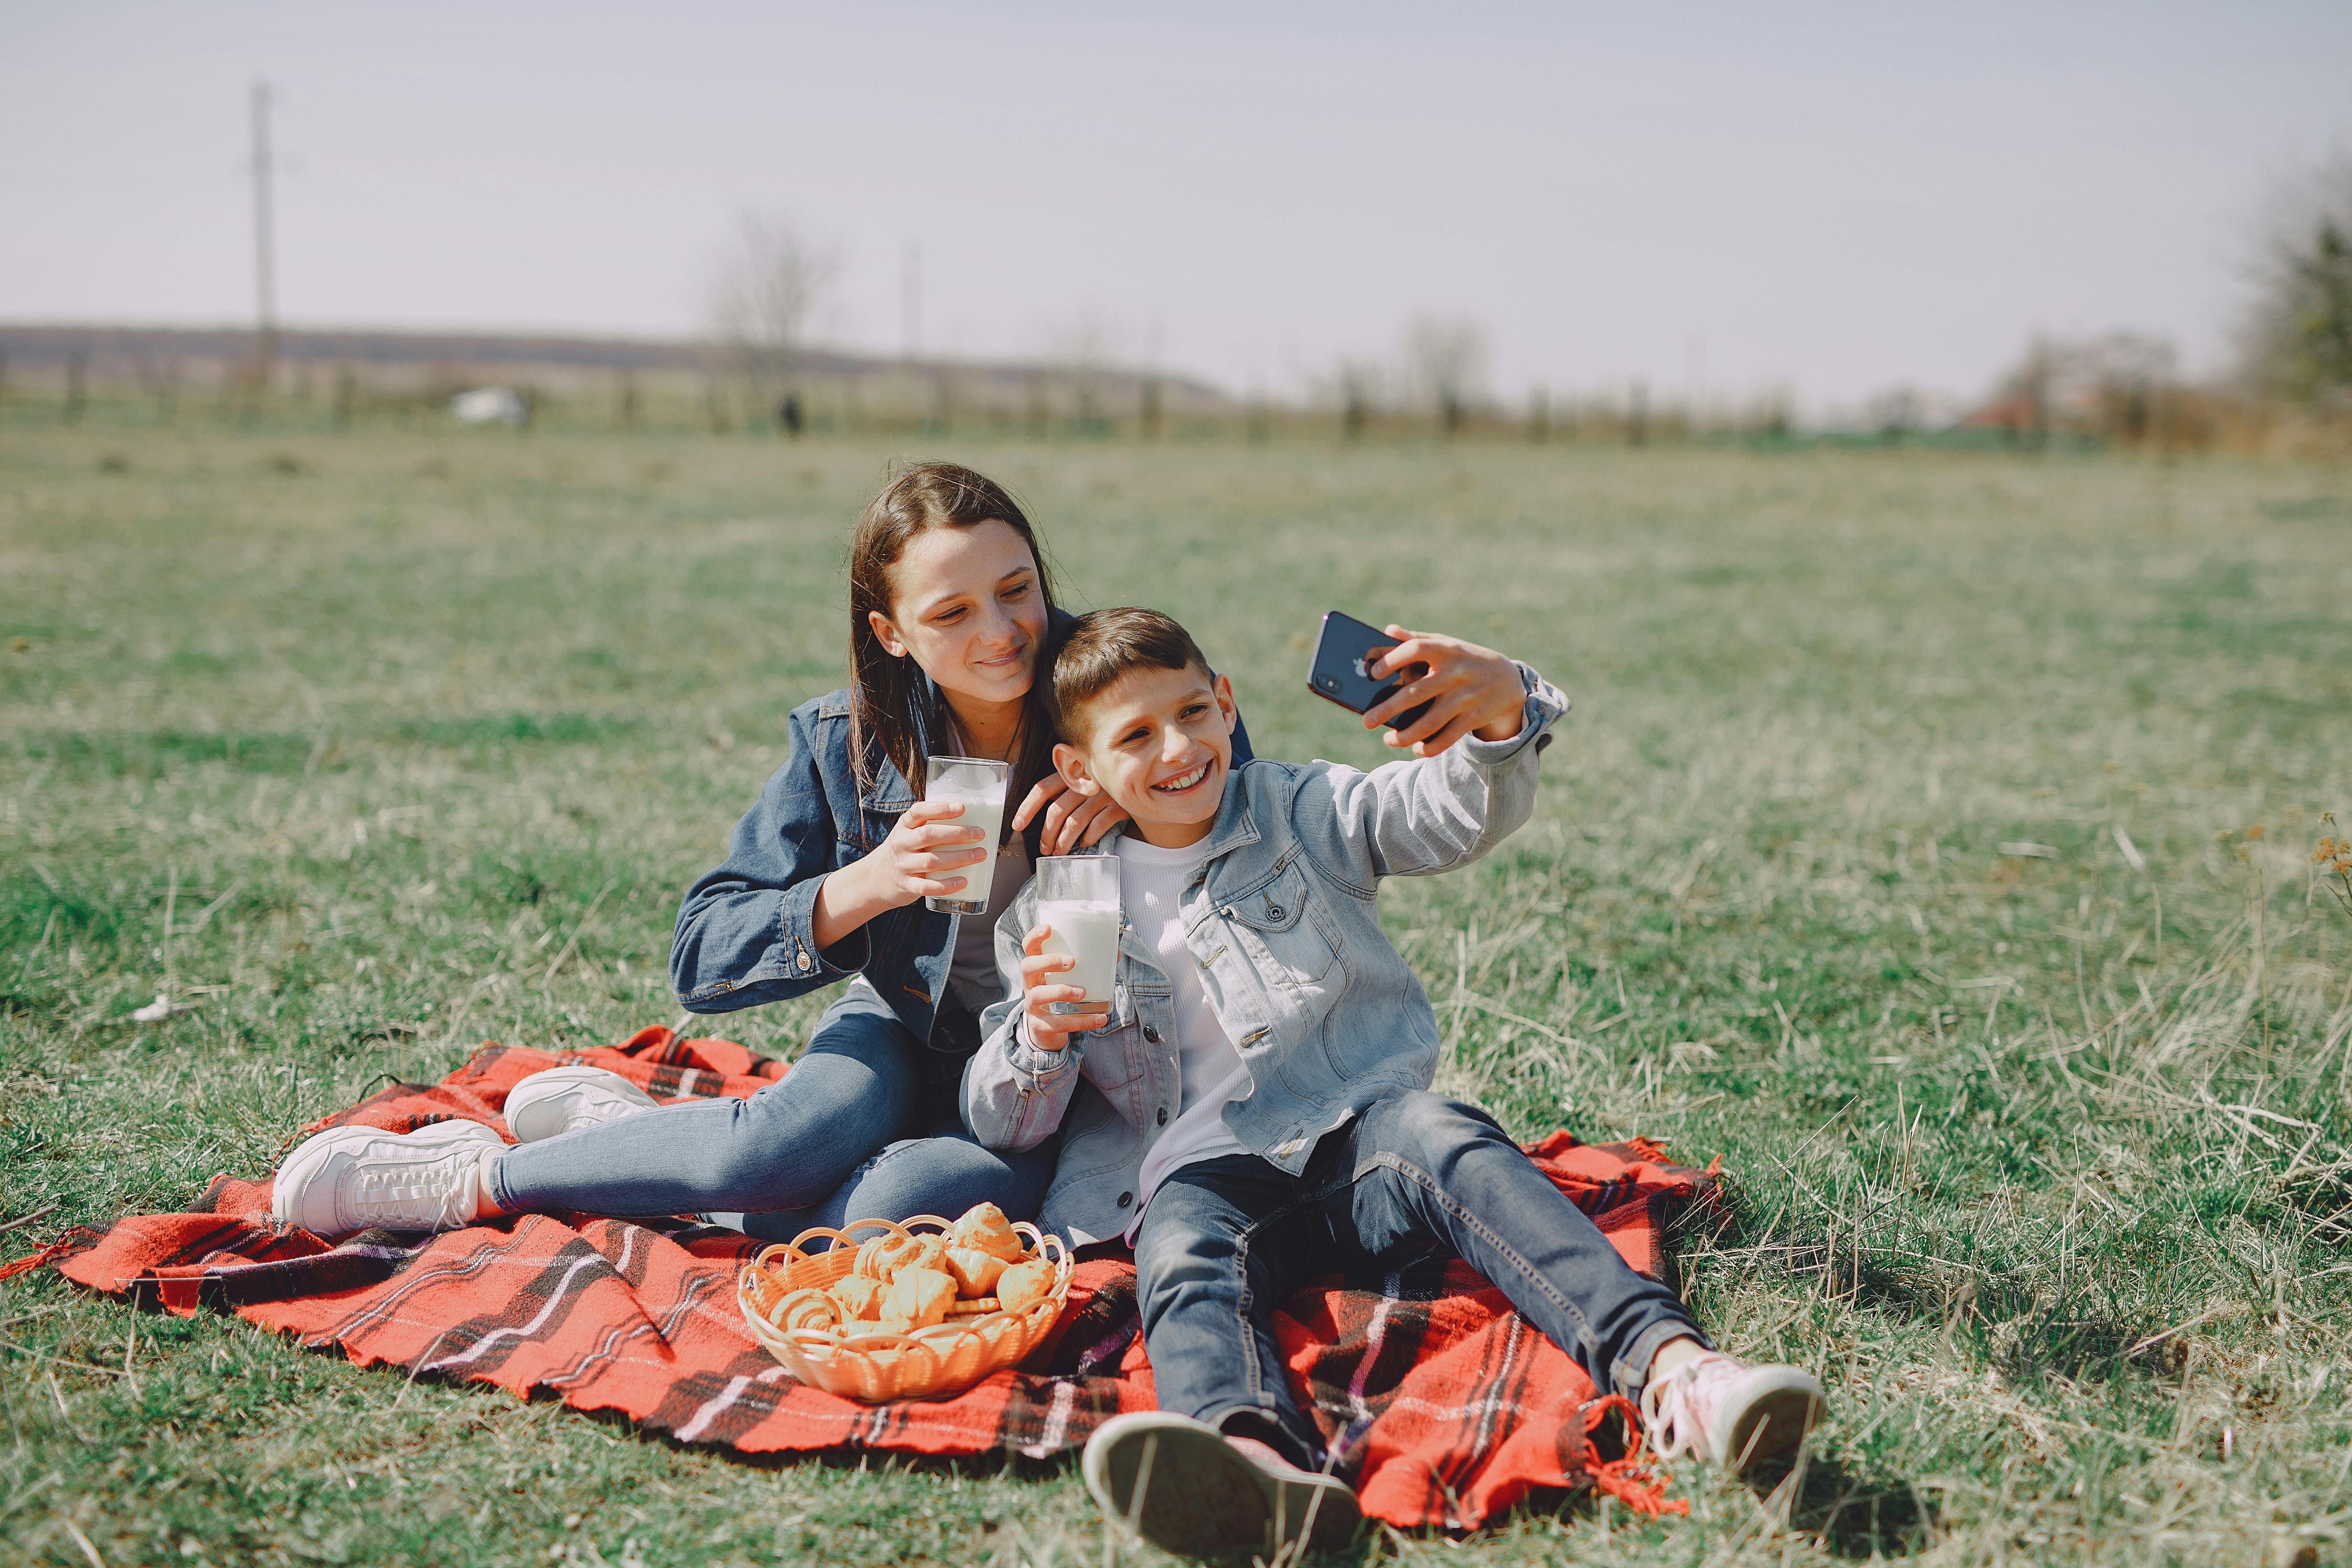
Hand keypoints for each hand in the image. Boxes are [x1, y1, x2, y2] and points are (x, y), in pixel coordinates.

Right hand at [866, 795, 992, 906]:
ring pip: (931, 861)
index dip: (940, 808)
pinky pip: (927, 887)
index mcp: (904, 827)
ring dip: (958, 858)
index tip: (961, 807)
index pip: (919, 812)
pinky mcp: (907, 886)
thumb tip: (973, 817)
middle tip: (980, 834)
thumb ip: (930, 826)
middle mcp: (902, 844)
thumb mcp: (907, 834)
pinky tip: (963, 881)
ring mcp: (903, 866)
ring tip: (980, 855)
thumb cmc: (903, 852)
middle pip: (929, 836)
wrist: (873, 880)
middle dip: (957, 834)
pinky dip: (946, 885)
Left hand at [1012, 773, 1131, 854]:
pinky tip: (1085, 844)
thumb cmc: (1104, 783)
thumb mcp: (1083, 779)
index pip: (1042, 789)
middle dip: (1047, 834)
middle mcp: (1085, 782)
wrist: (1142, 776)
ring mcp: (1102, 793)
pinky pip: (1099, 825)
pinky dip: (1089, 837)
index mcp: (1071, 772)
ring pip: (1075, 822)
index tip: (1017, 826)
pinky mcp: (1119, 805)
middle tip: (1044, 849)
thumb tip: (1044, 819)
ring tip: (1059, 853)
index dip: (1027, 808)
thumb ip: (1065, 790)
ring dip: (1064, 842)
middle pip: (1057, 811)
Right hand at [1018, 924, 1109, 1050]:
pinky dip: (1081, 1022)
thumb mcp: (1067, 978)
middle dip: (1048, 961)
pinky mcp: (1041, 1026)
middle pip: (1028, 967)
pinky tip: (1099, 1019)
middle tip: (1071, 961)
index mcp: (1036, 968)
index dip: (1035, 936)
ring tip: (1082, 992)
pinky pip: (1058, 1024)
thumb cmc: (1059, 994)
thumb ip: (1088, 965)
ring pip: (1038, 995)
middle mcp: (1030, 984)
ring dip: (1061, 991)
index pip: (1029, 947)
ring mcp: (1032, 1005)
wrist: (1047, 1030)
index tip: (1049, 928)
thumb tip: (1116, 952)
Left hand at [1363, 625, 1526, 755]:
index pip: (1417, 648)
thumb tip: (1387, 630)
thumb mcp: (1446, 644)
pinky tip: (1416, 748)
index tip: (1373, 673)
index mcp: (1446, 649)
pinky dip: (1430, 747)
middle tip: (1366, 721)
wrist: (1507, 679)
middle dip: (1388, 709)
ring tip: (1388, 740)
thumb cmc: (1465, 659)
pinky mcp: (1474, 717)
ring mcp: (1466, 697)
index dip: (1393, 659)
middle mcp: (1455, 673)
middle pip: (1416, 693)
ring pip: (1430, 722)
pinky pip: (1448, 737)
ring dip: (1405, 736)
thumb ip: (1417, 638)